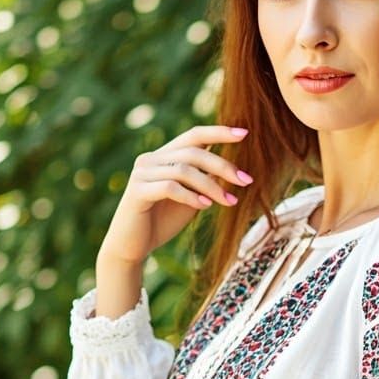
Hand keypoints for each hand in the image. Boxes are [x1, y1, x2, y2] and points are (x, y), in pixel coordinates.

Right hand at [98, 123, 254, 265]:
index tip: (244, 134)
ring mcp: (142, 174)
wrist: (132, 246)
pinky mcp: (137, 191)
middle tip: (246, 181)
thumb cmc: (162, 222)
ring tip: (230, 202)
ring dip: (211, 186)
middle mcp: (150, 159)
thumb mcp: (191, 199)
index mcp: (163, 156)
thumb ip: (205, 182)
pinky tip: (205, 206)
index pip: (193, 135)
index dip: (219, 132)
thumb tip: (230, 170)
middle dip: (223, 166)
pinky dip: (191, 196)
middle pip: (193, 152)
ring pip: (184, 170)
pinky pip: (170, 187)